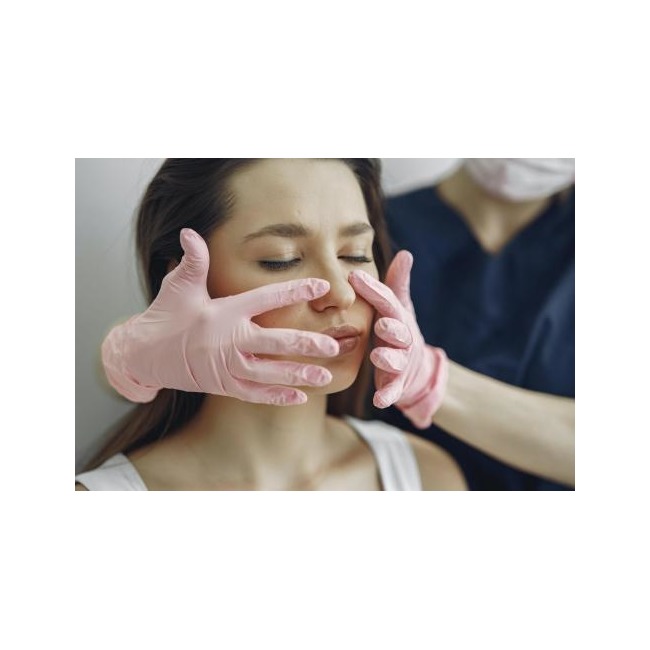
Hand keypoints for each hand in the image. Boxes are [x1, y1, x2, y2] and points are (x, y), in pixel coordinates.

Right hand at [101, 228, 339, 404]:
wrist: (143, 355)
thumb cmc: (165, 316)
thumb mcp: (178, 287)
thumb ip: (193, 261)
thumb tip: (190, 232)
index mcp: (223, 313)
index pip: (265, 299)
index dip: (293, 291)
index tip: (321, 286)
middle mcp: (228, 341)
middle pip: (273, 344)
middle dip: (305, 344)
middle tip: (332, 345)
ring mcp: (226, 367)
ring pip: (269, 374)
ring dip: (297, 374)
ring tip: (325, 375)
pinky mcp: (224, 386)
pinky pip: (254, 394)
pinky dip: (277, 396)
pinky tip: (300, 396)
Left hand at [348, 251, 447, 428]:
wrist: (418, 371)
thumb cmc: (399, 332)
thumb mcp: (400, 307)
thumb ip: (398, 283)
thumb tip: (406, 253)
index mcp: (398, 318)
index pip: (388, 302)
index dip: (374, 290)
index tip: (355, 276)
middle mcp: (403, 340)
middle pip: (399, 332)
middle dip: (391, 327)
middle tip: (380, 322)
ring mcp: (401, 363)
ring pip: (396, 361)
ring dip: (388, 359)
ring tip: (378, 357)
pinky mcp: (397, 384)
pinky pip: (393, 391)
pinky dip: (388, 396)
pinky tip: (379, 402)